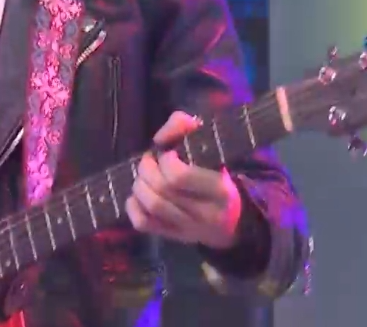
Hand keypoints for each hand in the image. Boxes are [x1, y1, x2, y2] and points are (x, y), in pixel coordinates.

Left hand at [125, 111, 243, 249]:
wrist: (233, 220)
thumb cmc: (218, 175)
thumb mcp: (210, 147)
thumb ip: (184, 128)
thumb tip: (160, 137)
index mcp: (219, 189)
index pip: (179, 176)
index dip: (165, 160)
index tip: (168, 152)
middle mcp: (206, 213)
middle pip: (161, 190)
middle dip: (147, 169)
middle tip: (149, 161)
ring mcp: (189, 229)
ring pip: (151, 206)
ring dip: (139, 185)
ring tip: (144, 176)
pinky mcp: (174, 238)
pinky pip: (144, 224)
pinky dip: (133, 207)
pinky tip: (138, 196)